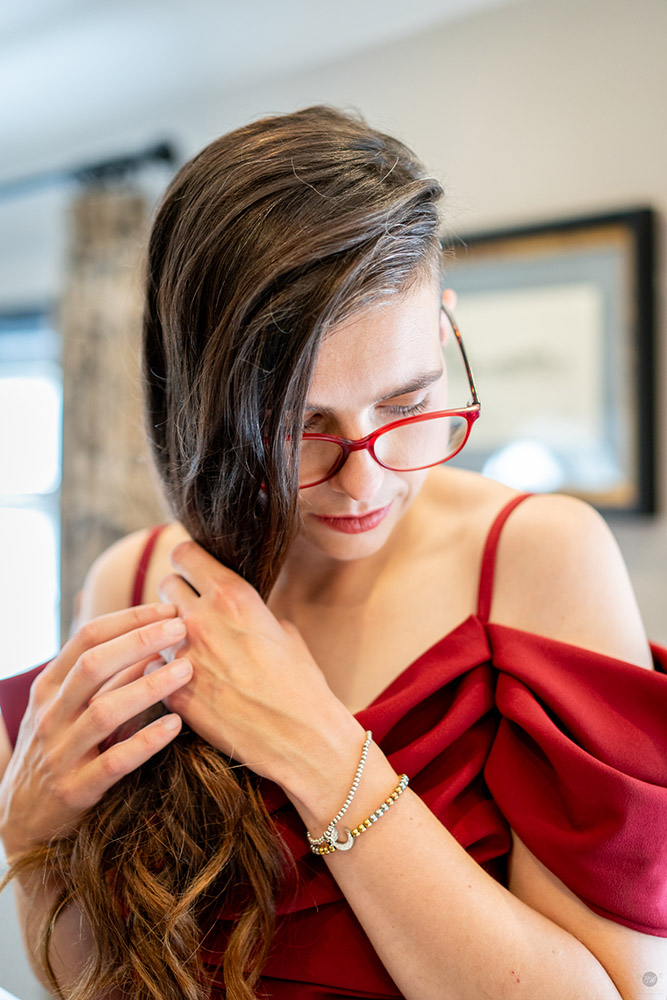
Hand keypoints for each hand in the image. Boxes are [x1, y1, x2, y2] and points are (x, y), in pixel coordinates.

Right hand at [0, 604, 193, 859]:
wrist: (22, 820)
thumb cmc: (58, 750)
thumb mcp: (72, 710)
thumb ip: (110, 680)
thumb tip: (156, 648)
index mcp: (49, 688)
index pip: (86, 639)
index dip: (129, 620)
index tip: (167, 609)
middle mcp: (51, 715)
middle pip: (93, 666)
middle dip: (139, 641)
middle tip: (181, 628)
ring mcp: (61, 752)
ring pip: (104, 711)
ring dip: (149, 687)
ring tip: (186, 671)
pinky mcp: (76, 790)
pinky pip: (114, 762)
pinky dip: (146, 741)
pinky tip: (175, 724)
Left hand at [157, 541, 360, 793]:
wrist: (302, 739)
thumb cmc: (302, 684)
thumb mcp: (285, 631)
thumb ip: (252, 611)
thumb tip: (235, 607)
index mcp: (233, 596)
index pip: (185, 554)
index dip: (188, 561)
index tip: (192, 570)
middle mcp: (202, 619)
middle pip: (165, 585)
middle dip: (177, 595)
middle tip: (192, 611)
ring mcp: (184, 657)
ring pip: (156, 630)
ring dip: (170, 636)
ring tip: (194, 652)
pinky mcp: (175, 694)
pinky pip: (154, 668)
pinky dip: (166, 673)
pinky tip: (187, 683)